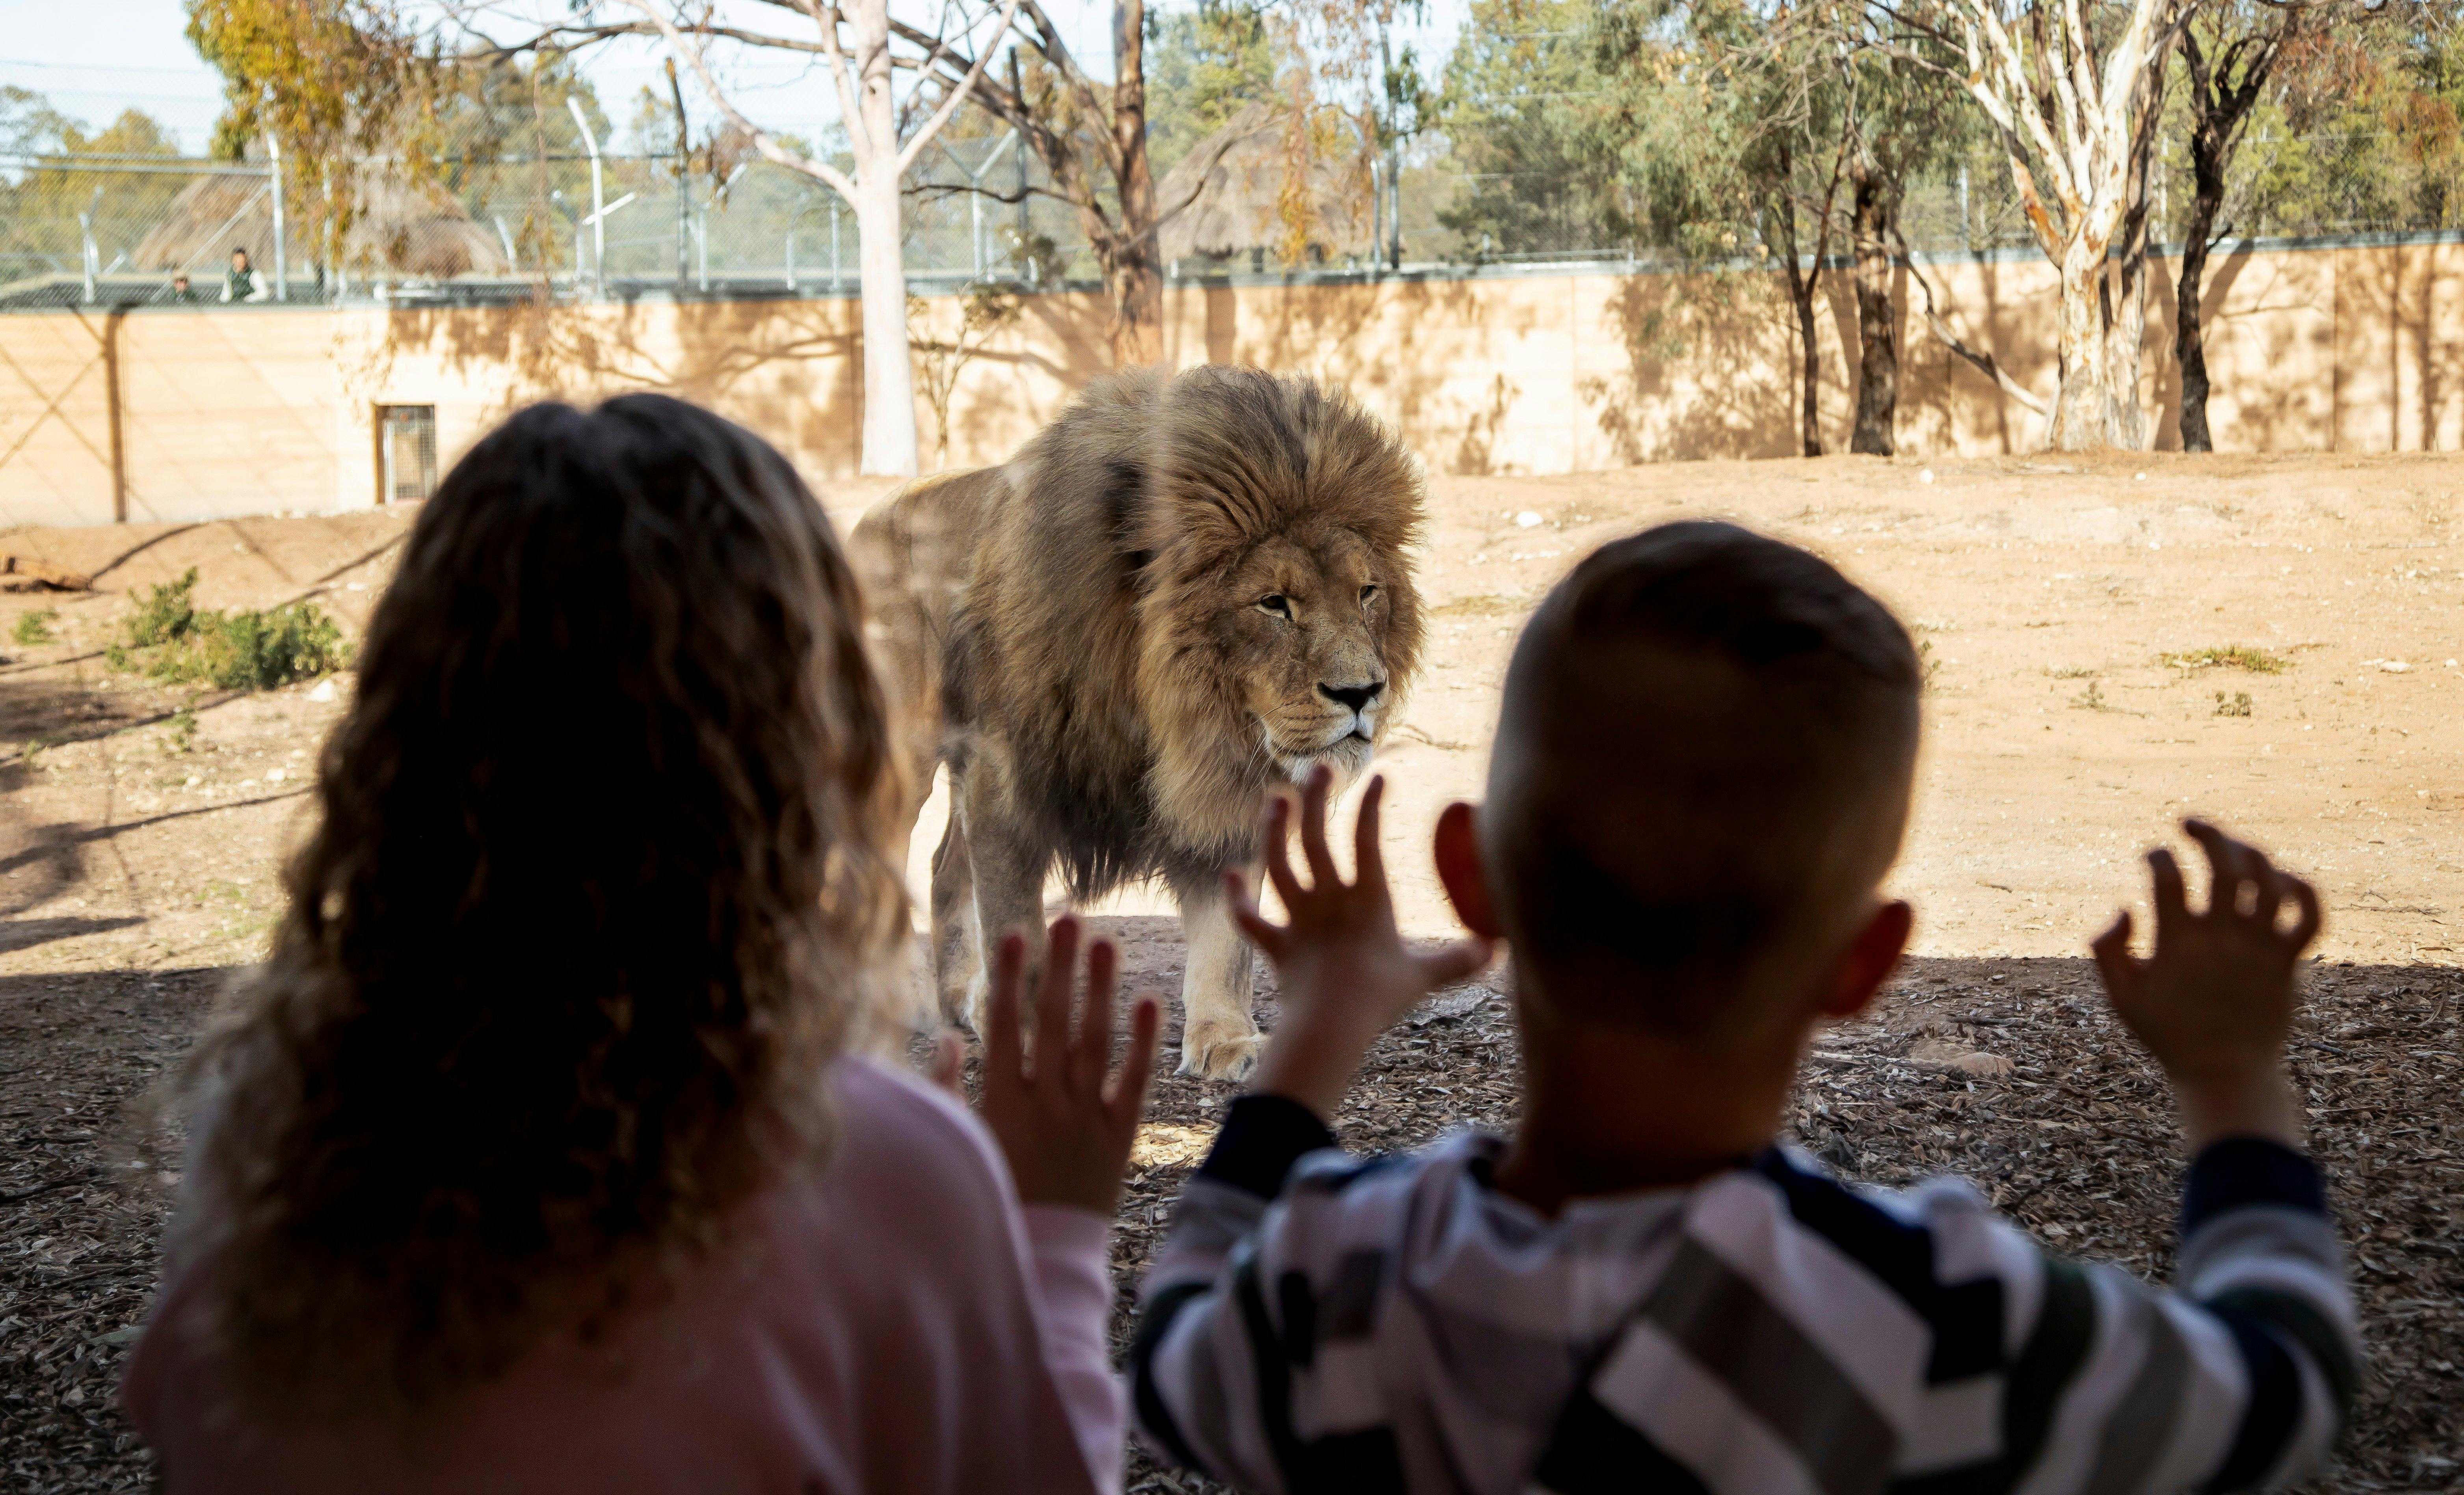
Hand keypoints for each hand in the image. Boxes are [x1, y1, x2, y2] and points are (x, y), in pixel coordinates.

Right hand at [973, 915, 1161, 1214]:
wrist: (1040, 1266)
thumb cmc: (991, 1202)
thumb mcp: (958, 1147)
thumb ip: (947, 1092)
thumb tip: (948, 1036)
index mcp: (1000, 1105)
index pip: (1004, 1027)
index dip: (1008, 977)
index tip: (1013, 932)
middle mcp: (1044, 1106)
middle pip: (1053, 1024)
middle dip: (1060, 968)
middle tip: (1069, 918)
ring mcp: (1084, 1120)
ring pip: (1095, 1044)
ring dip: (1101, 990)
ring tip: (1107, 943)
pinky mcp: (1119, 1139)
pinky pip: (1134, 1084)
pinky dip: (1142, 1043)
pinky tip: (1150, 999)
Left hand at [1227, 766, 1492, 1118]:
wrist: (1331, 1025)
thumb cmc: (1381, 997)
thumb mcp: (1425, 976)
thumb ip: (1457, 961)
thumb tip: (1494, 952)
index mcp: (1366, 898)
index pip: (1366, 838)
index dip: (1372, 803)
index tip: (1379, 775)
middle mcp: (1328, 899)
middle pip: (1316, 837)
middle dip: (1316, 798)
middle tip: (1319, 768)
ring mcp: (1298, 919)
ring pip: (1278, 865)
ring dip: (1273, 831)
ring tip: (1275, 801)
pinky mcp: (1276, 946)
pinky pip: (1249, 919)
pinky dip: (1237, 899)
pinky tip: (1231, 876)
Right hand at [2091, 819, 2321, 1148]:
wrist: (2226, 1075)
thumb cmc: (2168, 1036)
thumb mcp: (2121, 998)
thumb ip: (2107, 951)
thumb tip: (2124, 907)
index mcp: (2177, 942)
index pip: (2168, 876)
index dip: (2156, 855)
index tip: (2151, 857)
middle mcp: (2222, 937)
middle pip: (2224, 864)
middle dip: (2207, 832)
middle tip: (2190, 824)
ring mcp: (2259, 947)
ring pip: (2267, 880)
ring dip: (2249, 851)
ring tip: (2233, 847)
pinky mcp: (2287, 961)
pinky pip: (2309, 915)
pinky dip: (2302, 889)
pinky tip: (2282, 879)